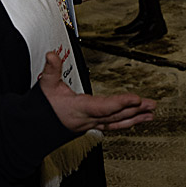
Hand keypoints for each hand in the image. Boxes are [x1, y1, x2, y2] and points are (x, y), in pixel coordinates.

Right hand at [39, 52, 156, 132]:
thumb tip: (52, 55)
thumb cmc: (41, 109)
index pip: (103, 107)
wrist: (34, 130)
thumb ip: (51, 70)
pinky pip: (112, 126)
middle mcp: (87, 119)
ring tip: (150, 114)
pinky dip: (126, 123)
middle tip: (151, 105)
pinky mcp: (91, 126)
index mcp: (78, 109)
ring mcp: (90, 125)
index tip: (136, 98)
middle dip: (134, 110)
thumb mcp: (45, 86)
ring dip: (134, 118)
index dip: (120, 103)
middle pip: (114, 116)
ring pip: (116, 122)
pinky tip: (137, 120)